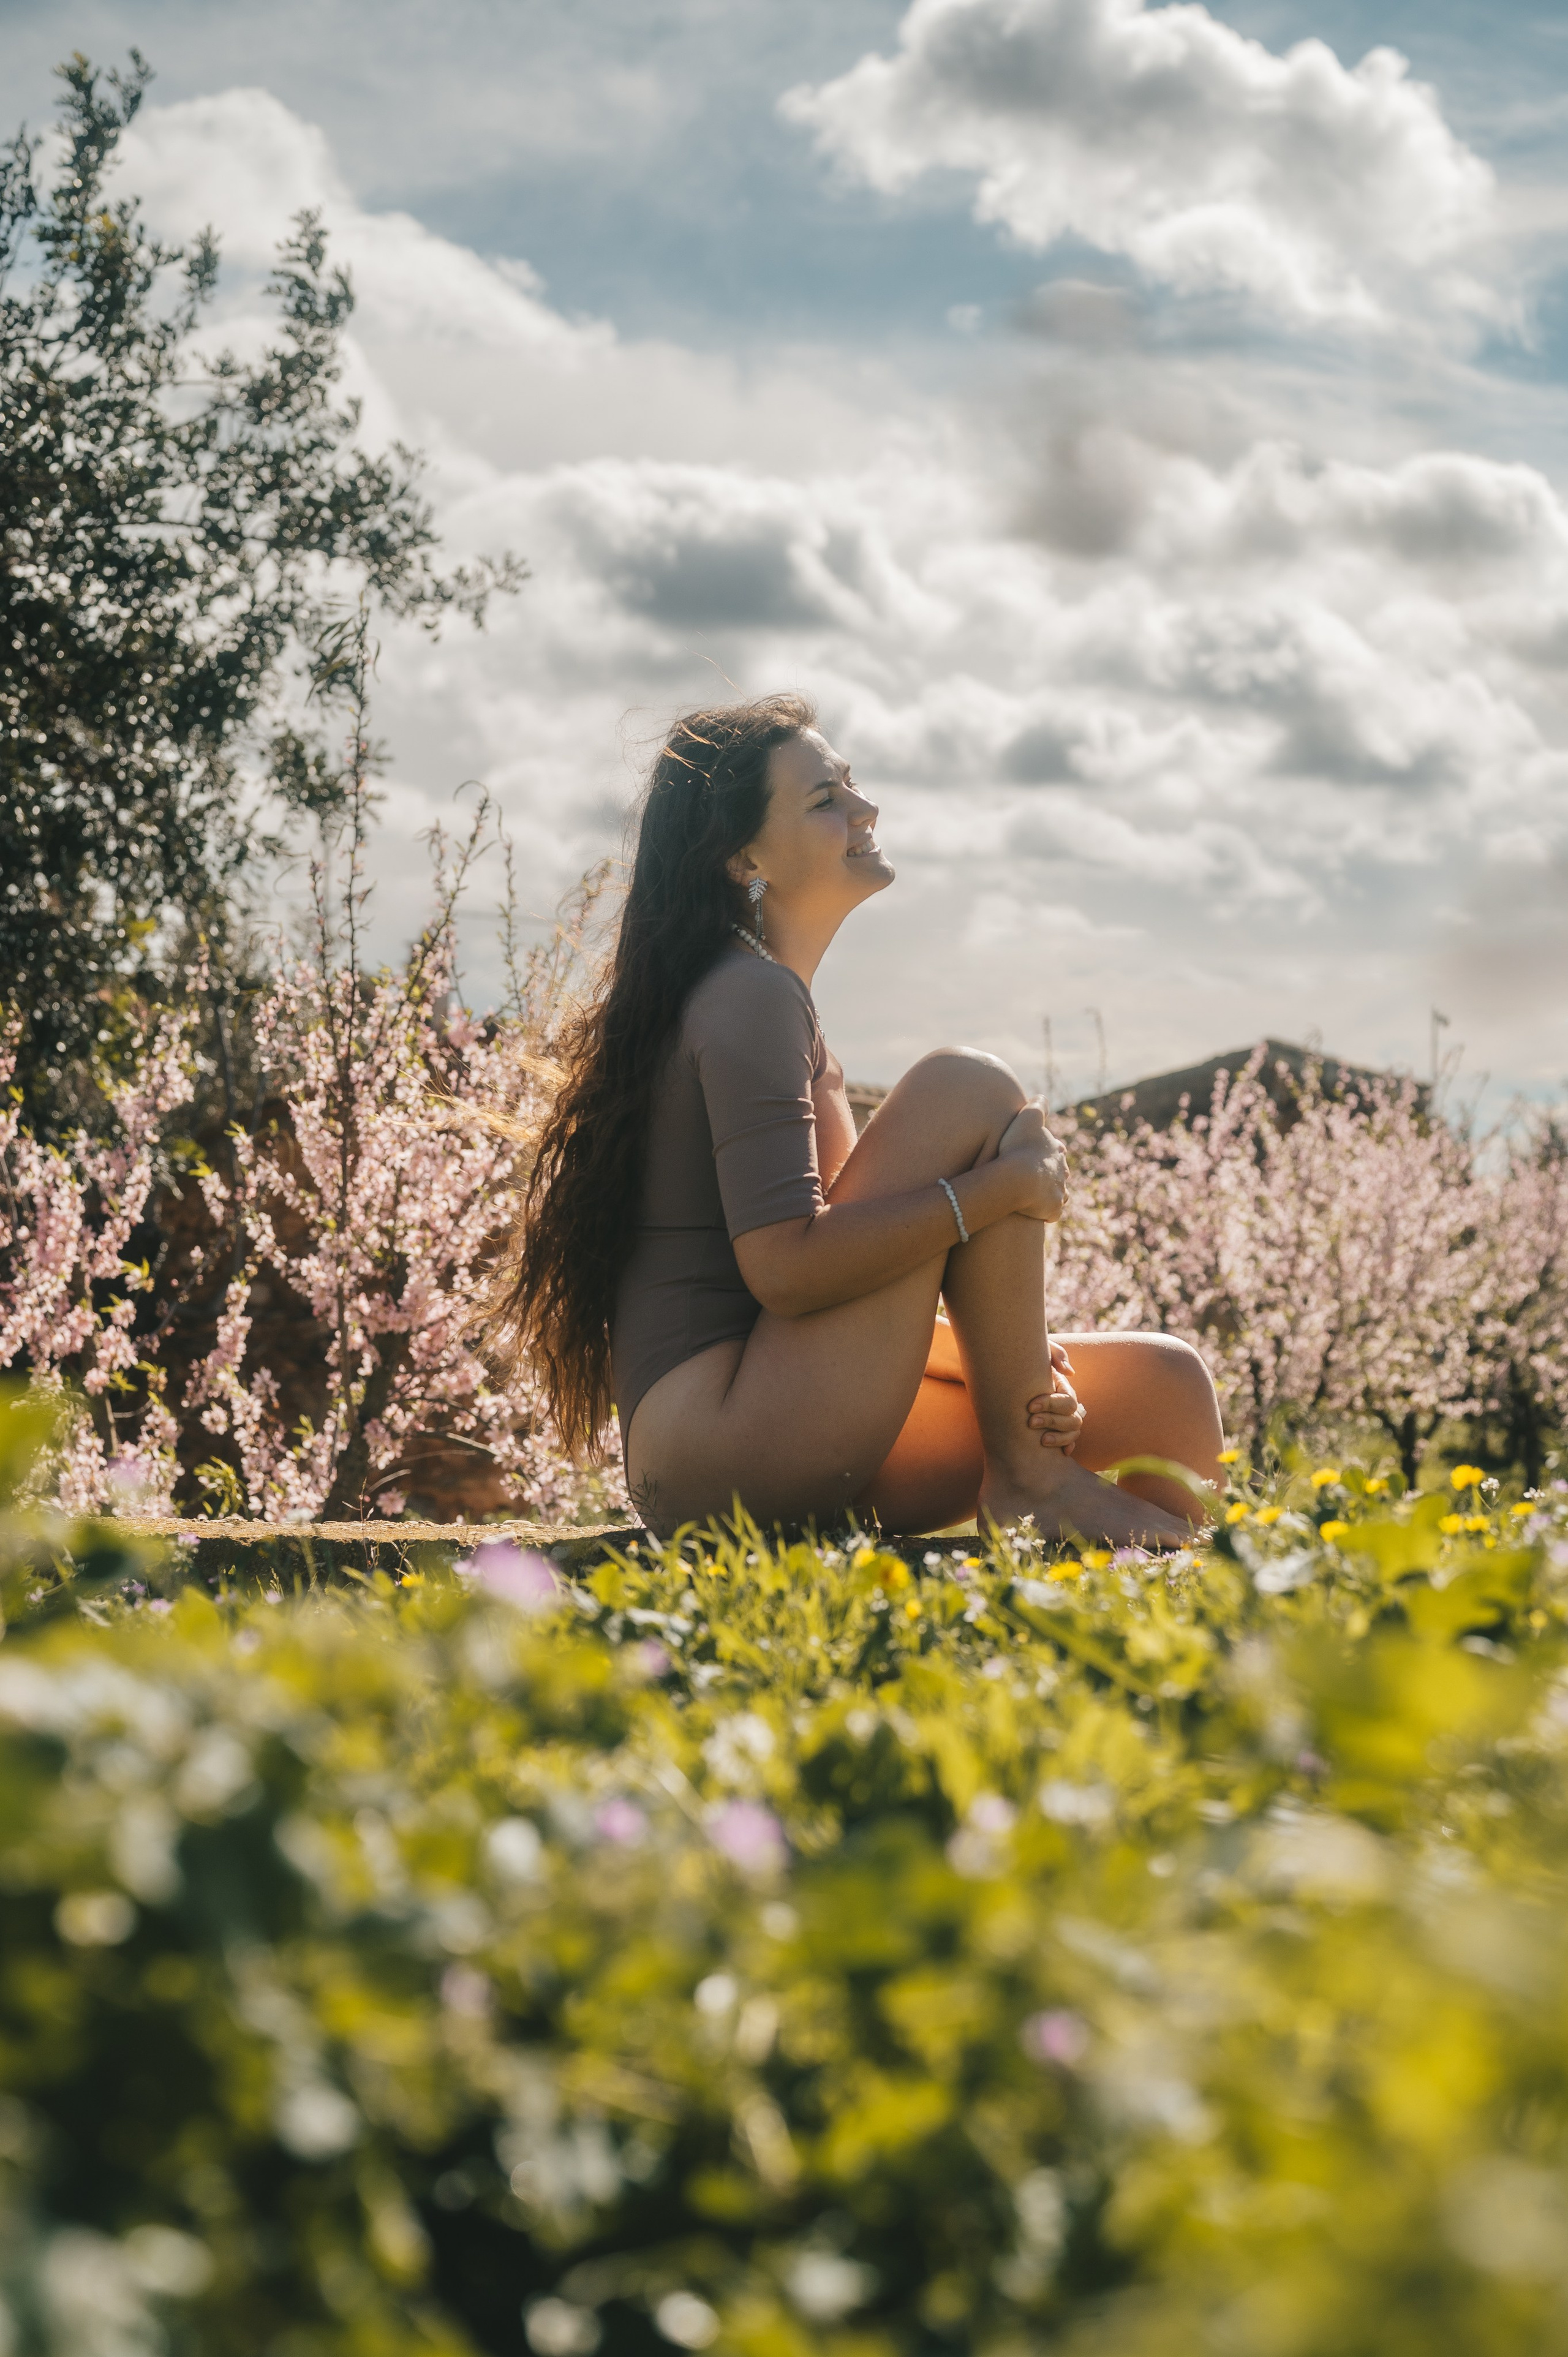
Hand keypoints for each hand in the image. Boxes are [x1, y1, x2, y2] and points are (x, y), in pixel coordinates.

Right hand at [996, 1102, 1068, 1222]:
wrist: (1016, 1178)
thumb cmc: (1019, 1147)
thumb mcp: (1028, 1117)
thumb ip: (1038, 1104)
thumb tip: (1042, 1096)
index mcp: (1057, 1152)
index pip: (1056, 1151)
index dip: (1048, 1152)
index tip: (1037, 1154)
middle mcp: (1063, 1172)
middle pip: (1059, 1174)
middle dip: (1051, 1175)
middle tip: (1036, 1177)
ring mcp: (1059, 1193)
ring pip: (1059, 1194)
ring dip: (1050, 1195)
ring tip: (1037, 1197)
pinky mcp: (1053, 1211)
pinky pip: (1051, 1214)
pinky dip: (1046, 1213)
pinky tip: (1037, 1213)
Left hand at [1026, 1341, 1085, 1453]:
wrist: (999, 1366)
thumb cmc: (1018, 1356)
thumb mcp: (1038, 1349)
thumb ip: (1054, 1353)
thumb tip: (1068, 1372)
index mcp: (1060, 1385)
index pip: (1067, 1400)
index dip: (1051, 1405)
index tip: (1030, 1406)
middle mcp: (1063, 1402)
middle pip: (1073, 1418)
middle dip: (1053, 1421)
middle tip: (1030, 1422)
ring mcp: (1060, 1416)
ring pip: (1073, 1431)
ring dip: (1060, 1437)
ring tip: (1041, 1440)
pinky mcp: (1052, 1428)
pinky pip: (1069, 1441)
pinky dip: (1067, 1446)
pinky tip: (1060, 1453)